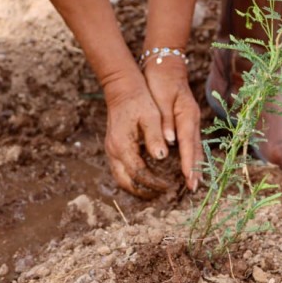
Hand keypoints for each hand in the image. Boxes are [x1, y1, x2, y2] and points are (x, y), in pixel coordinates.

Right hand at [102, 71, 172, 198]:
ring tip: (156, 191)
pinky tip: (147, 179)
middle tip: (163, 194)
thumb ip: (155, 137)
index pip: (139, 173)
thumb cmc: (139, 100)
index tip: (170, 186)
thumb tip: (161, 156)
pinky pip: (121, 171)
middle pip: (126, 183)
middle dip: (144, 192)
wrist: (122, 88)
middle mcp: (114, 151)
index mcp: (123, 145)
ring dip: (137, 188)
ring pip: (121, 179)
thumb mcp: (151, 116)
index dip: (155, 183)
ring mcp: (111, 150)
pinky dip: (133, 179)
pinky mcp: (113, 148)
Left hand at [142, 57, 202, 191]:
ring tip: (194, 182)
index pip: (188, 143)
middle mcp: (193, 119)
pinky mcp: (188, 121)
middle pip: (196, 148)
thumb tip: (169, 142)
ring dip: (196, 165)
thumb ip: (165, 121)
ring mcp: (192, 120)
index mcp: (186, 115)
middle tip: (195, 188)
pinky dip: (192, 156)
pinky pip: (192, 143)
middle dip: (196, 168)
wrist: (166, 65)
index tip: (189, 178)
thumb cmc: (160, 81)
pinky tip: (190, 166)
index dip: (189, 162)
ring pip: (196, 147)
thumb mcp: (160, 99)